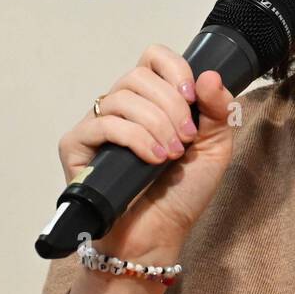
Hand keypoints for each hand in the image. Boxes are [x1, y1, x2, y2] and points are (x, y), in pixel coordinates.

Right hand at [57, 45, 236, 293]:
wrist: (158, 235)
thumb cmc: (181, 194)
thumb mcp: (214, 147)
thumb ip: (218, 109)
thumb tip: (208, 74)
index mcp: (152, 100)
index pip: (153, 57)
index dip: (174, 69)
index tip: (192, 98)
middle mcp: (121, 106)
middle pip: (139, 76)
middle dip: (171, 107)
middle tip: (186, 139)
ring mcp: (96, 124)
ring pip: (122, 98)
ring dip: (156, 124)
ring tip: (171, 155)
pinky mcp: (76, 146)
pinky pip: (103, 123)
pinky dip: (135, 138)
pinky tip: (153, 160)